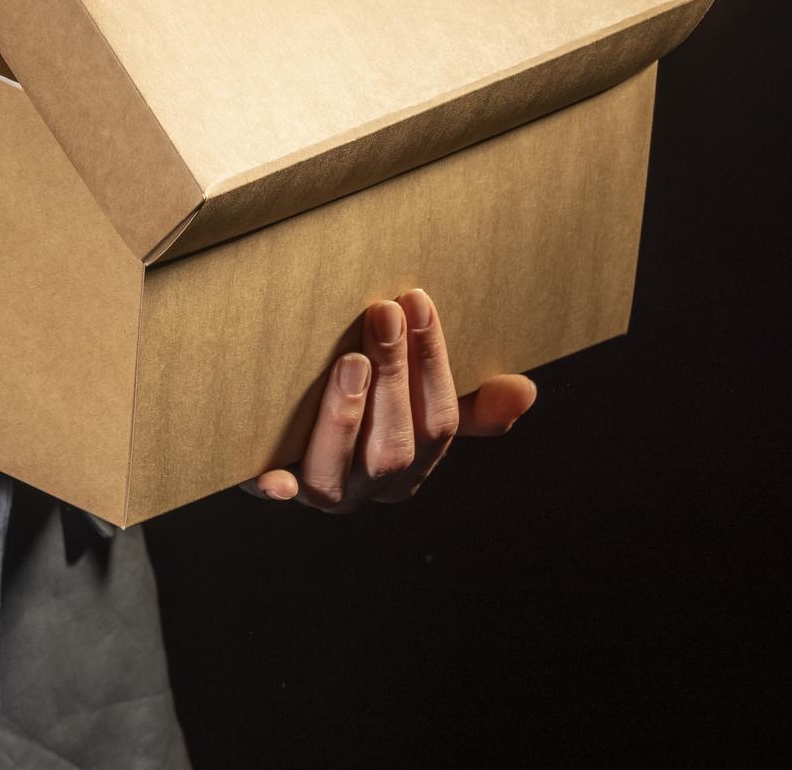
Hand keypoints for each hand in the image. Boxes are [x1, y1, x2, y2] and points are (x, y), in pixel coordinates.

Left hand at [239, 289, 536, 512]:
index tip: (418, 301)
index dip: (433, 364)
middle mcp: (368, 486)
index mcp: (411, 463)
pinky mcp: (266, 484)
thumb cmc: (362, 404)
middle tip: (382, 314)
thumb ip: (467, 403)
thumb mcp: (416, 403)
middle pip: (393, 449)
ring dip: (347, 418)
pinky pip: (272, 492)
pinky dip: (274, 486)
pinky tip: (275, 479)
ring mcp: (318, 490)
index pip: (438, 424)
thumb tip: (525, 391)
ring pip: (337, 472)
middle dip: (393, 380)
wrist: (277, 434)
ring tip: (349, 363)